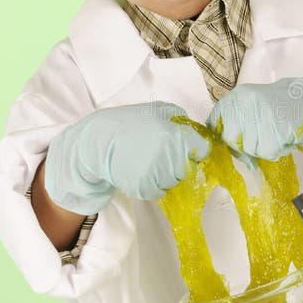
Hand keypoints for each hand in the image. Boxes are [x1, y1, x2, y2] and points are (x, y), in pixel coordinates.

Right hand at [45, 103, 209, 214]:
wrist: (99, 141)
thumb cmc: (130, 123)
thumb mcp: (160, 110)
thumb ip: (182, 122)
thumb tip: (199, 135)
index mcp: (177, 135)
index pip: (203, 149)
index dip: (195, 149)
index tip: (186, 147)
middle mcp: (171, 155)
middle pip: (189, 168)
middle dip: (179, 162)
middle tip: (160, 152)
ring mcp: (158, 174)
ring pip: (175, 181)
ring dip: (166, 174)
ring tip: (147, 159)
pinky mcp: (145, 188)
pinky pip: (159, 192)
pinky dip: (153, 185)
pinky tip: (140, 170)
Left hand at [206, 76, 302, 160]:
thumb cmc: (286, 106)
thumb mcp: (256, 105)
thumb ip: (238, 121)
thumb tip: (224, 147)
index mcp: (238, 95)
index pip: (216, 122)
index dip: (225, 136)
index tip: (237, 139)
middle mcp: (246, 102)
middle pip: (231, 139)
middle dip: (246, 145)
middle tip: (265, 136)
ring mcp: (260, 114)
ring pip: (250, 149)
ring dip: (264, 148)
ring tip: (279, 132)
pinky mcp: (275, 128)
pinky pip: (267, 153)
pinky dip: (278, 151)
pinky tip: (286, 137)